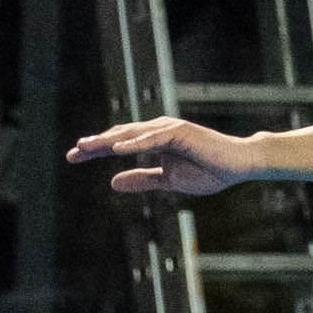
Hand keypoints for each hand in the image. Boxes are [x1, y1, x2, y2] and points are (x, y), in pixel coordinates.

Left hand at [66, 117, 252, 195]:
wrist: (238, 165)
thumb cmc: (209, 171)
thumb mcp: (169, 181)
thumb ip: (142, 180)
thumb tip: (113, 183)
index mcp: (154, 140)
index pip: (119, 144)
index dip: (96, 151)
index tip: (74, 157)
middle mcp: (158, 130)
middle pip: (120, 136)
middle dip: (95, 145)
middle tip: (73, 153)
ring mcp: (169, 129)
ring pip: (132, 134)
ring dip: (109, 140)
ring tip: (87, 147)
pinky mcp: (180, 133)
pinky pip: (153, 139)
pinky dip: (135, 143)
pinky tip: (117, 150)